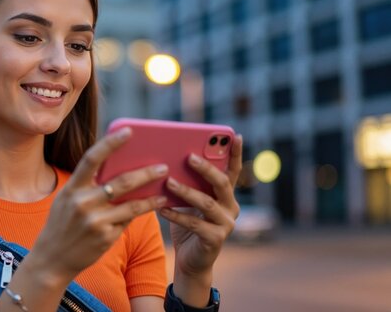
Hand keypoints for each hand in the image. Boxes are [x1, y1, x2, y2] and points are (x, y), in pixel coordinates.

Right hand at [30, 127, 168, 283]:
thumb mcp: (68, 200)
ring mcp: (95, 222)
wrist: (52, 258)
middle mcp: (83, 203)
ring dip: (152, 197)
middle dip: (145, 173)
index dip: (111, 143)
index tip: (129, 130)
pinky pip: (128, 221)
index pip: (92, 159)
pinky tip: (155, 206)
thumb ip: (87, 186)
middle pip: (121, 182)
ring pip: (132, 205)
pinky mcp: (106, 237)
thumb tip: (120, 168)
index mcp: (72, 188)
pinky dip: (141, 212)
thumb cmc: (63, 223)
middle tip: (163, 167)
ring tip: (165, 190)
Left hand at [159, 135, 242, 287]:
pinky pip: (194, 223)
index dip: (235, 153)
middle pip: (221, 183)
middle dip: (205, 168)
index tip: (234, 135)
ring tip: (168, 182)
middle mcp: (231, 207)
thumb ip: (187, 184)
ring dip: (186, 191)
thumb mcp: (188, 202)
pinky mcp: (215, 239)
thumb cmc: (187, 225)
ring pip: (206, 203)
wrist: (190, 261)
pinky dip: (176, 214)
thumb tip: (165, 161)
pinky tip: (161, 208)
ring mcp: (226, 224)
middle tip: (188, 156)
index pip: (232, 170)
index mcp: (225, 194)